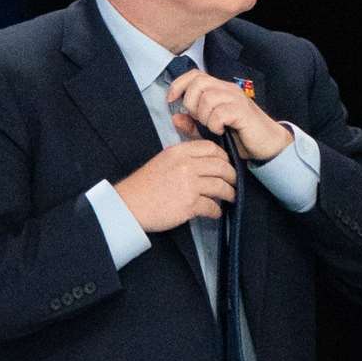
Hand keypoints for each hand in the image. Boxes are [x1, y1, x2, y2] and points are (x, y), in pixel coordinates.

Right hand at [114, 139, 236, 231]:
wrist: (129, 205)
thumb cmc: (143, 185)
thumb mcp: (162, 161)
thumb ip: (183, 158)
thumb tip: (206, 162)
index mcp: (178, 152)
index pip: (211, 148)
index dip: (223, 156)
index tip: (225, 164)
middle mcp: (186, 166)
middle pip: (221, 166)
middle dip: (231, 176)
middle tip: (232, 182)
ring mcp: (189, 185)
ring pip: (221, 187)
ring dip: (229, 194)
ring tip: (229, 197)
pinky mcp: (189, 205)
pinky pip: (212, 206)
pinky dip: (216, 211)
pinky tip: (215, 212)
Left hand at [166, 69, 292, 160]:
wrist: (268, 145)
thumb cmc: (240, 137)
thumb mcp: (210, 131)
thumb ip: (192, 125)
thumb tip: (175, 118)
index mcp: (220, 89)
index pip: (195, 75)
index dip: (179, 84)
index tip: (171, 100)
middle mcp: (228, 89)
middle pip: (198, 83)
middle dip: (190, 103)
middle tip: (198, 119)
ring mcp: (237, 99)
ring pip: (207, 97)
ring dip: (203, 115)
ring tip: (211, 126)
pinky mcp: (243, 111)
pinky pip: (219, 112)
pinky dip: (214, 124)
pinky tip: (220, 131)